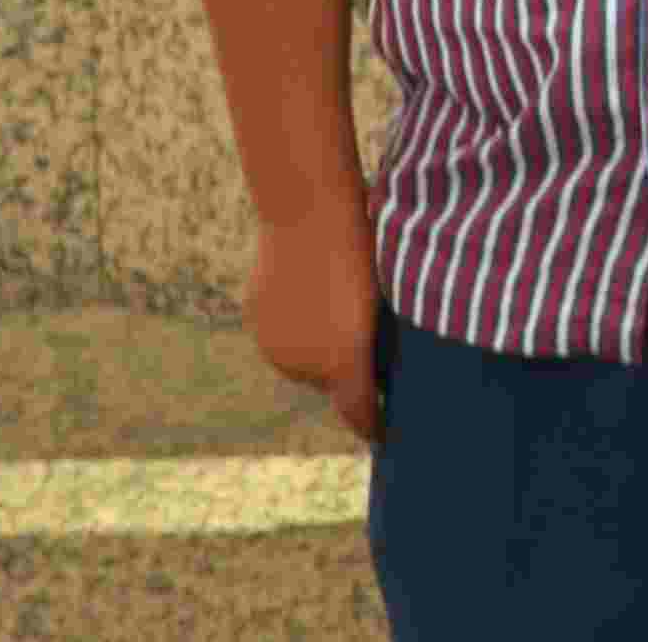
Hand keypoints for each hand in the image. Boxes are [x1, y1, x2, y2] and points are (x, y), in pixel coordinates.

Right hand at [245, 204, 383, 440]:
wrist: (308, 213)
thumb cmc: (366, 250)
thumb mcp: (389, 298)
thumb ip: (384, 341)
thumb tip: (384, 363)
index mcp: (345, 365)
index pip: (360, 415)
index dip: (374, 425)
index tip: (386, 433)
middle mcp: (304, 367)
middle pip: (331, 385)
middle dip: (349, 373)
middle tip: (370, 344)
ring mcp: (276, 346)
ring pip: (304, 361)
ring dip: (319, 350)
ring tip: (339, 311)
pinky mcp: (258, 322)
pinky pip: (283, 335)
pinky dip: (298, 326)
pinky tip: (314, 295)